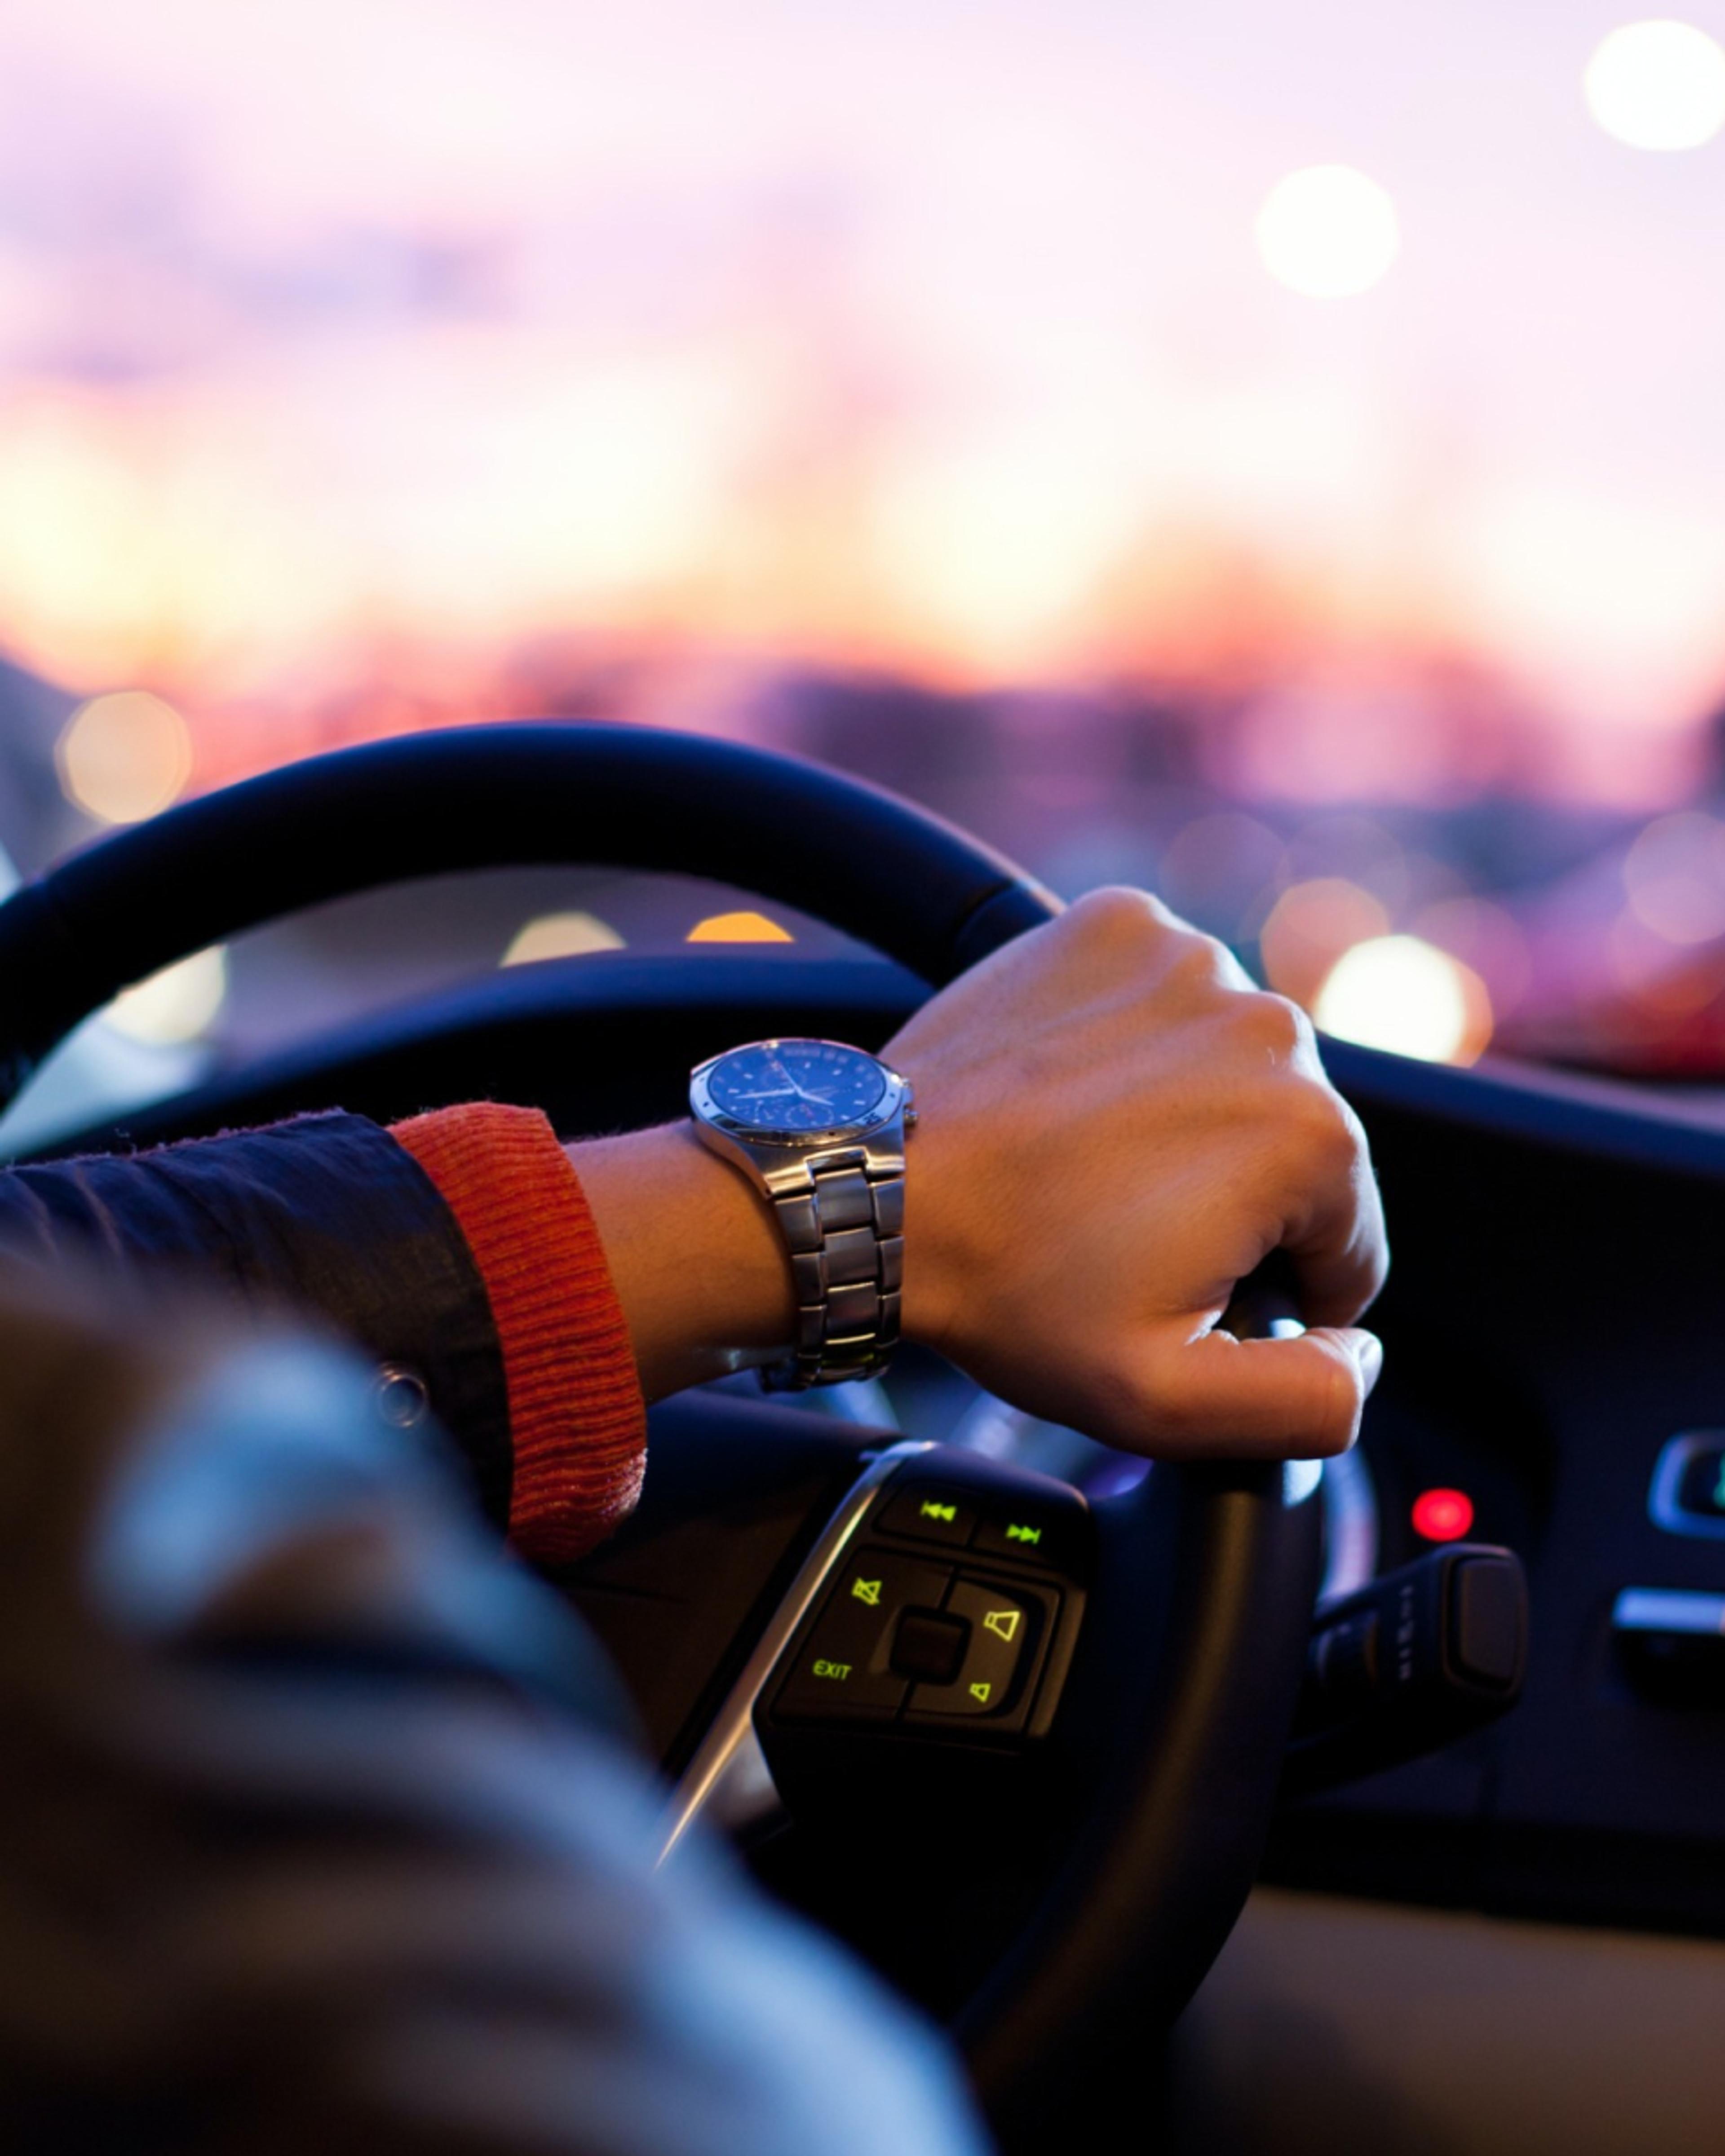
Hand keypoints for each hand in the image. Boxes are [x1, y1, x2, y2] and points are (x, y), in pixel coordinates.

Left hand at [575, 887, 1385, 1457]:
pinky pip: (1163, 997)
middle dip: (1229, 1200)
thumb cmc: (1011, 1289)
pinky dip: (1134, 1042)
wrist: (877, 1192)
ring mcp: (1188, 958)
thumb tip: (1362, 1352)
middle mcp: (1269, 1024)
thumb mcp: (1170, 1401)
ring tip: (1088, 1164)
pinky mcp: (1117, 924)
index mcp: (1310, 1136)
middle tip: (1119, 1233)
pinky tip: (1074, 1095)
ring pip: (1231, 1068)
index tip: (1178, 1289)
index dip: (1270, 1292)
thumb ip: (1308, 1400)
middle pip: (1293, 1147)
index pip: (1346, 1243)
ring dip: (1185, 1116)